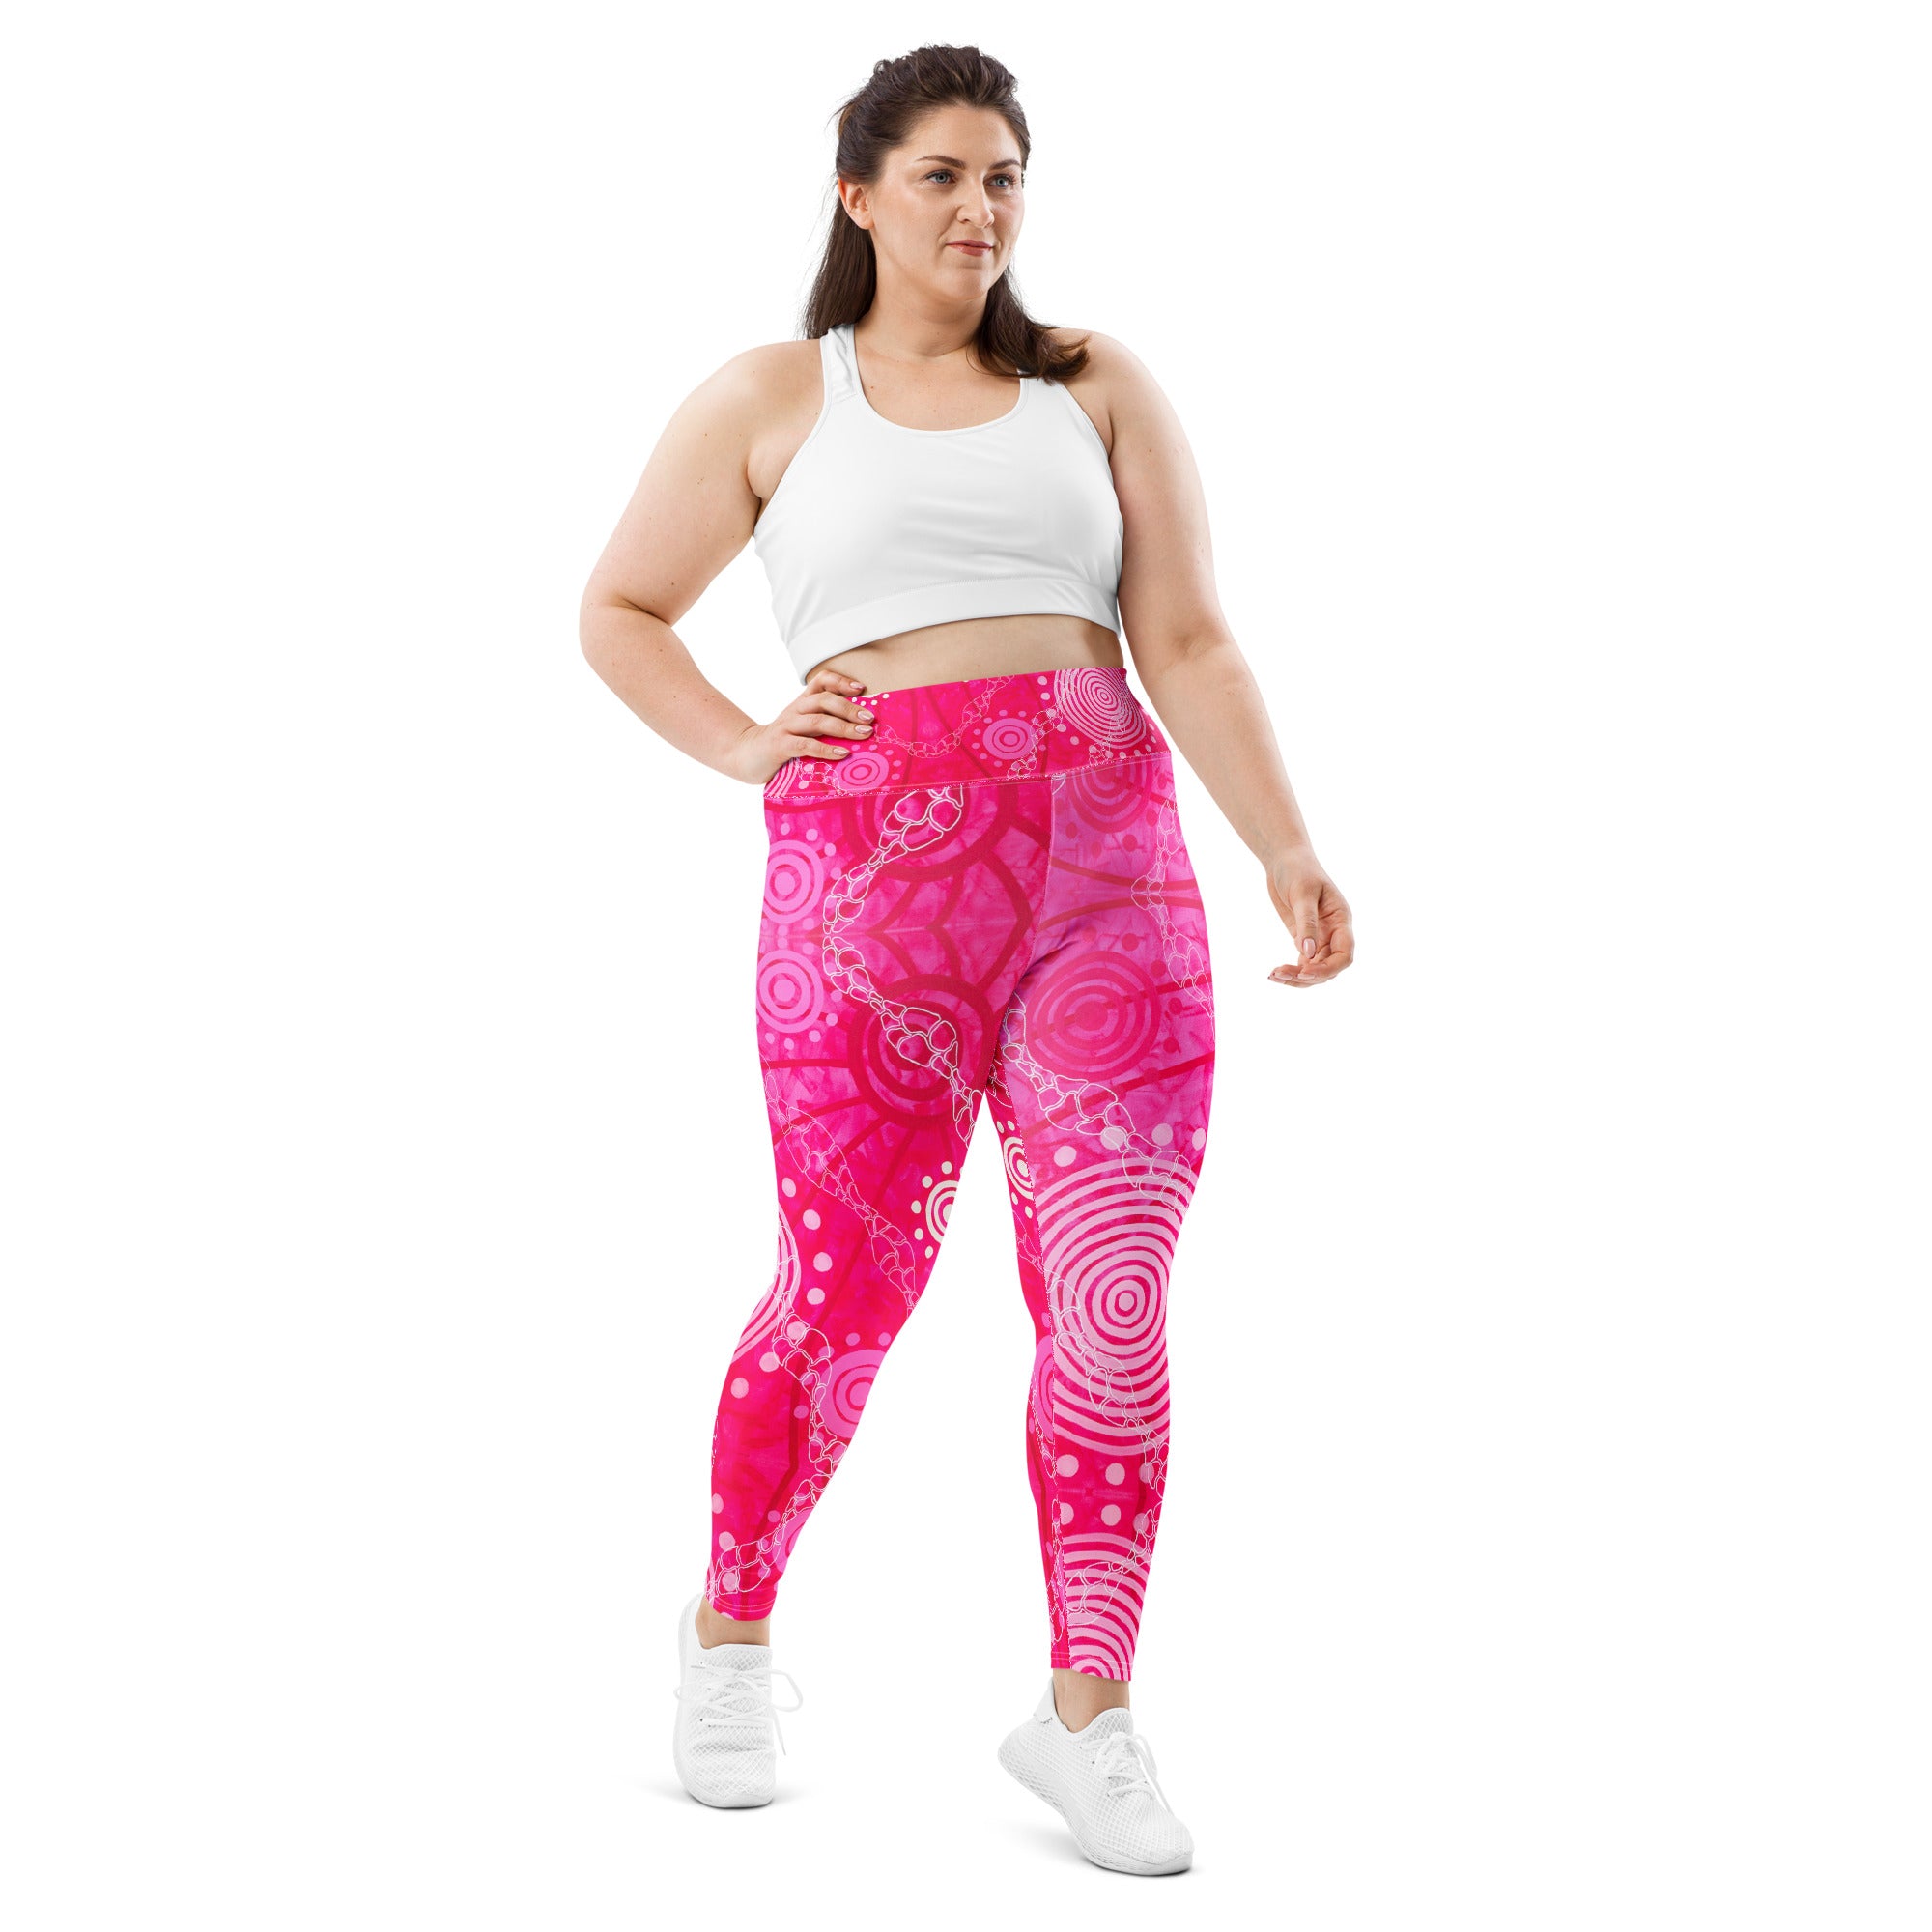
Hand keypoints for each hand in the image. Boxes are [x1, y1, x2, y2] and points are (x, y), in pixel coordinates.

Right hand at [724, 669, 876, 784]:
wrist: (747, 754)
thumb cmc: (784, 743)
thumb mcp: (803, 727)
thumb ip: (825, 723)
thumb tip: (862, 731)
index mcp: (802, 702)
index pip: (821, 681)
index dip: (841, 681)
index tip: (861, 689)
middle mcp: (795, 710)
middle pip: (824, 700)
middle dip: (850, 708)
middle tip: (870, 719)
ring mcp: (786, 727)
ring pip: (817, 721)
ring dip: (843, 727)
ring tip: (863, 734)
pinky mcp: (780, 745)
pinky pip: (806, 745)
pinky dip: (826, 749)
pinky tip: (843, 754)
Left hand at [1266, 848, 1354, 986]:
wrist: (1284, 860)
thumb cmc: (1298, 870)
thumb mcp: (1303, 894)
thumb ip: (1307, 923)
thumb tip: (1308, 954)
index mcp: (1341, 920)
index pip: (1345, 954)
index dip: (1328, 968)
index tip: (1305, 972)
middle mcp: (1333, 932)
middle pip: (1329, 967)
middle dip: (1308, 976)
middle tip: (1279, 974)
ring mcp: (1319, 937)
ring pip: (1315, 969)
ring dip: (1297, 978)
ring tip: (1274, 976)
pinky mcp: (1303, 939)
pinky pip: (1303, 963)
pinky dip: (1290, 971)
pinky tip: (1274, 973)